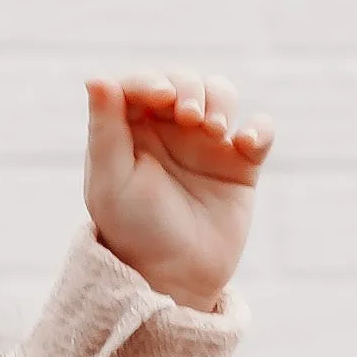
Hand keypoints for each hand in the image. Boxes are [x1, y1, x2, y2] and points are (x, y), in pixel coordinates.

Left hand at [82, 69, 271, 309]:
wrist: (174, 278)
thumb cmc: (134, 232)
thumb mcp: (110, 182)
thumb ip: (104, 129)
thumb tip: (96, 78)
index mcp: (132, 130)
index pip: (142, 83)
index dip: (152, 80)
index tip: (162, 98)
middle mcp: (170, 130)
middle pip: (184, 80)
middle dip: (190, 88)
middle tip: (190, 119)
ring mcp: (207, 143)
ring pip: (222, 93)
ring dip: (222, 100)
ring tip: (215, 132)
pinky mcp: (241, 162)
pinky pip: (260, 129)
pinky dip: (259, 128)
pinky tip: (245, 145)